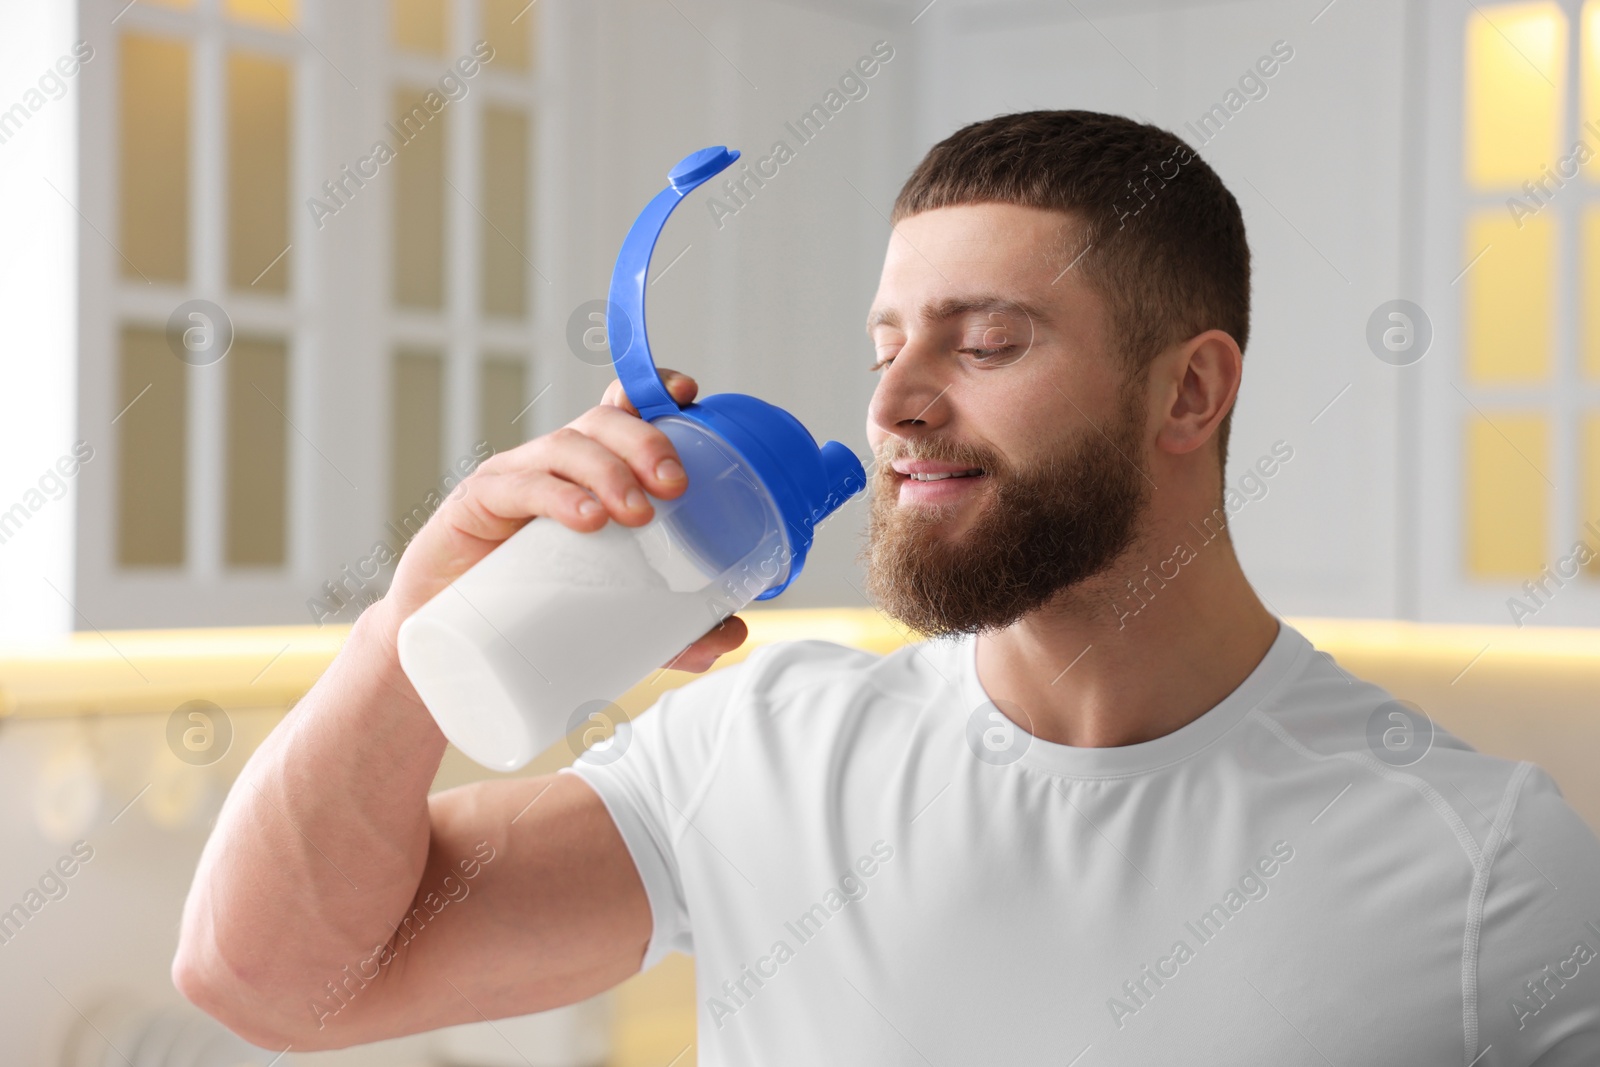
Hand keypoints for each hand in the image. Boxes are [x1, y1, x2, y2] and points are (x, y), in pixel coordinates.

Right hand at [378, 370, 746, 673]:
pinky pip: (518, 487)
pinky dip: (556, 497)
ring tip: (637, 516)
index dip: (656, 392)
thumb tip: (732, 631)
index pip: (624, 411)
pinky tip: (585, 519)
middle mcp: (556, 465)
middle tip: (676, 486)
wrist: (453, 649)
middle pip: (604, 423)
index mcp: (592, 472)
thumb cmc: (536, 611)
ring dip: (608, 472)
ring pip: (565, 448)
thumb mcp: (616, 616)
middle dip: (646, 442)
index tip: (690, 396)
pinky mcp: (477, 508)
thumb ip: (677, 629)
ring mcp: (515, 480)